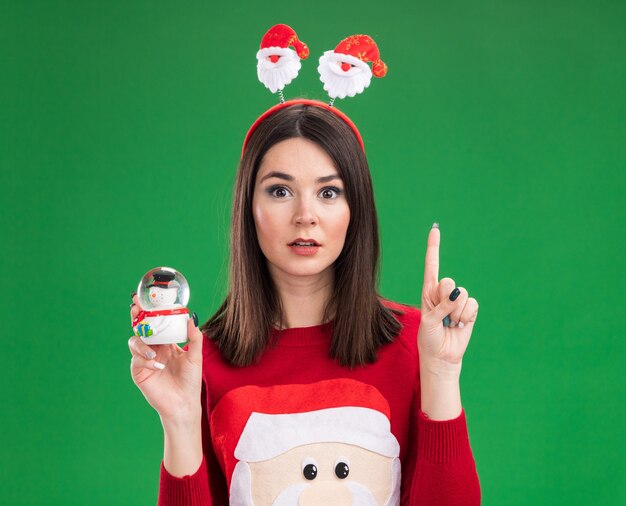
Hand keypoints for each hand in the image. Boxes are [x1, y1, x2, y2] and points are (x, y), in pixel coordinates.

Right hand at [128, 294, 202, 423]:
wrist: (184, 403)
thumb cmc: (190, 380)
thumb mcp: (195, 356)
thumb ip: (194, 337)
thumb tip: (192, 317)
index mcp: (166, 343)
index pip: (156, 324)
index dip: (151, 312)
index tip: (148, 299)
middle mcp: (154, 349)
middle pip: (141, 328)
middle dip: (137, 317)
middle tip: (135, 308)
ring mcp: (145, 359)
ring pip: (135, 342)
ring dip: (141, 342)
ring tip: (153, 351)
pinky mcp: (139, 372)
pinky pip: (137, 360)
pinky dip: (146, 360)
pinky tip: (157, 365)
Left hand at [418, 225, 478, 374]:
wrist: (442, 356)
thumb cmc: (429, 338)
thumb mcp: (428, 320)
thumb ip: (440, 305)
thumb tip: (456, 293)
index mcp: (428, 291)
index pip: (432, 266)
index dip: (434, 247)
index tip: (435, 229)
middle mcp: (443, 293)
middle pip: (448, 282)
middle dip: (445, 300)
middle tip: (442, 316)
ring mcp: (458, 301)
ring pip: (462, 295)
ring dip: (455, 312)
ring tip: (450, 323)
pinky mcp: (470, 310)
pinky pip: (472, 305)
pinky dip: (466, 316)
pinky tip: (460, 325)